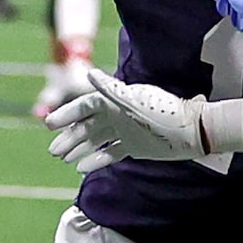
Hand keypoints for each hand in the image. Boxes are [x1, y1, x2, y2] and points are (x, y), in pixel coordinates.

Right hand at [46, 68, 208, 172]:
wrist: (192, 132)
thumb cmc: (165, 113)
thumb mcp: (135, 101)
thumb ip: (111, 89)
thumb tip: (89, 74)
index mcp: (116, 101)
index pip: (85, 107)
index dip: (67, 114)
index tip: (50, 124)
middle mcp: (118, 115)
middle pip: (87, 126)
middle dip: (69, 137)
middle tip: (53, 151)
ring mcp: (125, 131)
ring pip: (96, 140)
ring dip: (79, 148)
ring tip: (63, 158)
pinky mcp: (134, 146)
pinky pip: (110, 153)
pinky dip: (96, 160)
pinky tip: (81, 169)